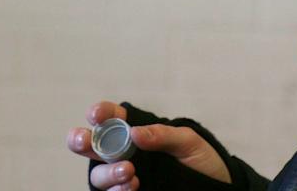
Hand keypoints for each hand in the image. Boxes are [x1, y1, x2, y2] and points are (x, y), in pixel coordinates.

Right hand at [67, 101, 230, 190]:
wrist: (216, 188)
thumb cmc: (202, 160)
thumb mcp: (189, 142)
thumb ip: (163, 135)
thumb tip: (135, 132)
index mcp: (137, 131)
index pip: (111, 117)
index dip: (100, 112)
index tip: (98, 114)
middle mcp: (124, 153)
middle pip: (91, 145)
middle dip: (81, 140)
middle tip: (86, 142)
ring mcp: (124, 176)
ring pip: (98, 173)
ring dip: (107, 171)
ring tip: (128, 172)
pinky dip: (116, 190)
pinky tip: (131, 186)